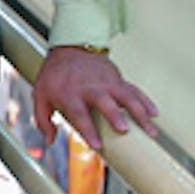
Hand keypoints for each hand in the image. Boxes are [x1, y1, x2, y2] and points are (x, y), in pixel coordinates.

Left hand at [33, 46, 157, 149]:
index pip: (79, 114)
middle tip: (124, 129)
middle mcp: (90, 88)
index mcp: (70, 94)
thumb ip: (43, 119)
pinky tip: (154, 114)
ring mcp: (106, 82)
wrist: (70, 48)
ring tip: (150, 130)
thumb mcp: (40, 94)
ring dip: (139, 112)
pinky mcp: (118, 79)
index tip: (97, 145)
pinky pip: (134, 90)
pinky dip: (145, 101)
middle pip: (104, 101)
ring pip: (126, 96)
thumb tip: (50, 140)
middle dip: (115, 115)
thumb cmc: (55, 75)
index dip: (88, 130)